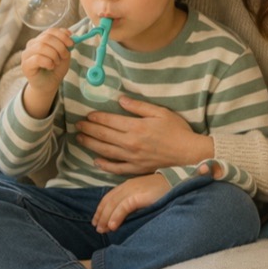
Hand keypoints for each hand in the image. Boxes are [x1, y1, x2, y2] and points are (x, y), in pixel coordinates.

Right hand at [20, 28, 74, 115]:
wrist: (48, 85)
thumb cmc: (55, 69)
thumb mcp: (64, 55)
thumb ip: (66, 45)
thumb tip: (70, 36)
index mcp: (41, 39)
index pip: (50, 31)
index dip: (62, 35)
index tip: (71, 43)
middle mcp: (32, 44)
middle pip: (46, 38)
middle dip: (60, 46)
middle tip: (65, 56)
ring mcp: (26, 54)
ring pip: (41, 46)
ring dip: (54, 55)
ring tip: (57, 62)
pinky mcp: (25, 65)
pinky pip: (37, 58)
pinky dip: (48, 62)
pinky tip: (50, 67)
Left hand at [73, 96, 212, 174]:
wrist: (190, 153)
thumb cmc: (177, 130)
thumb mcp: (160, 112)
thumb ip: (139, 106)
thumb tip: (121, 100)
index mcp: (136, 127)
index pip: (109, 121)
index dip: (96, 117)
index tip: (87, 115)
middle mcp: (131, 142)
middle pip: (104, 135)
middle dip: (88, 129)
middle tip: (77, 125)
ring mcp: (132, 157)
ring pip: (106, 151)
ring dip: (91, 144)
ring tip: (80, 138)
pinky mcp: (137, 168)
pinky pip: (117, 168)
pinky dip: (105, 165)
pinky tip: (96, 161)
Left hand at [92, 173, 171, 232]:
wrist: (180, 183)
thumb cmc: (165, 190)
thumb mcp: (146, 194)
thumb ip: (135, 200)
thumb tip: (125, 215)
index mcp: (128, 185)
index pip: (109, 197)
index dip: (101, 209)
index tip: (96, 220)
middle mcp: (128, 186)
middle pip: (108, 201)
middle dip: (100, 215)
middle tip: (97, 228)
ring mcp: (133, 190)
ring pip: (113, 205)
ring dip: (105, 218)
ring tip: (102, 230)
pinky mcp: (139, 196)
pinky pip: (123, 207)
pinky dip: (116, 217)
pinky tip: (112, 226)